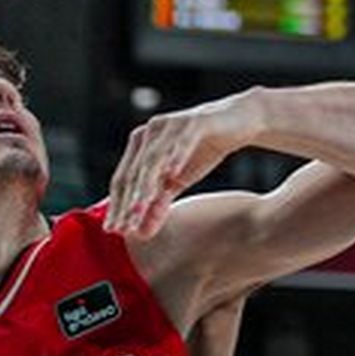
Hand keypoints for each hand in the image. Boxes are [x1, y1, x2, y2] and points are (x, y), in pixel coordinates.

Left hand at [105, 90, 261, 238]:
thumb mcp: (178, 181)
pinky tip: (172, 174)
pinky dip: (176, 157)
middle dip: (128, 201)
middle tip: (125, 227)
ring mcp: (171, 124)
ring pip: (153, 158)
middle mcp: (150, 132)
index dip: (117, 205)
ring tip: (139, 208)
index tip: (114, 231)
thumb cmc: (203, 149)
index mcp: (141, 144)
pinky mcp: (194, 121)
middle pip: (134, 171)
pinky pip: (182, 141)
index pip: (123, 179)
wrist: (240, 121)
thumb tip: (141, 234)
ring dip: (146, 185)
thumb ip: (158, 203)